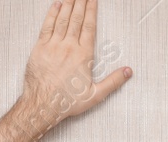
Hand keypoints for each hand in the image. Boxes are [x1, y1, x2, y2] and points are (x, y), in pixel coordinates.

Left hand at [21, 0, 130, 125]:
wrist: (42, 106)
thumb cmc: (66, 102)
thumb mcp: (95, 95)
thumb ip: (113, 81)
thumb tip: (128, 71)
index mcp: (83, 55)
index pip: (89, 26)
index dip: (91, 10)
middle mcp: (69, 47)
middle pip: (76, 18)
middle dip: (81, 2)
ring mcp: (53, 46)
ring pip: (62, 19)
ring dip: (68, 4)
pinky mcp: (39, 48)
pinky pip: (46, 26)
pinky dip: (52, 14)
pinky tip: (57, 5)